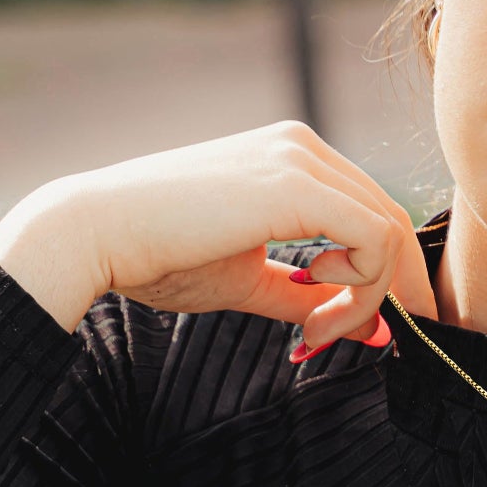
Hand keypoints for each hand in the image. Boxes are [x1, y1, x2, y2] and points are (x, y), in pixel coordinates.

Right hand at [0, 120, 436, 348]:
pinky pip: (373, 240)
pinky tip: (317, 309)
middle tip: (374, 339)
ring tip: (321, 333)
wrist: (93, 234)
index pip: (371, 213)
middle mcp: (304, 147)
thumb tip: (375, 331)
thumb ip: (310, 300)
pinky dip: (363, 287)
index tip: (354, 327)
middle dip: (393, 288)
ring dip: (370, 297)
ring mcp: (301, 159)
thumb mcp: (249, 281)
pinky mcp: (297, 186)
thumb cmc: (158, 256)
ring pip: (388, 231)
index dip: (381, 276)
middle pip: (390, 219)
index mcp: (293, 157)